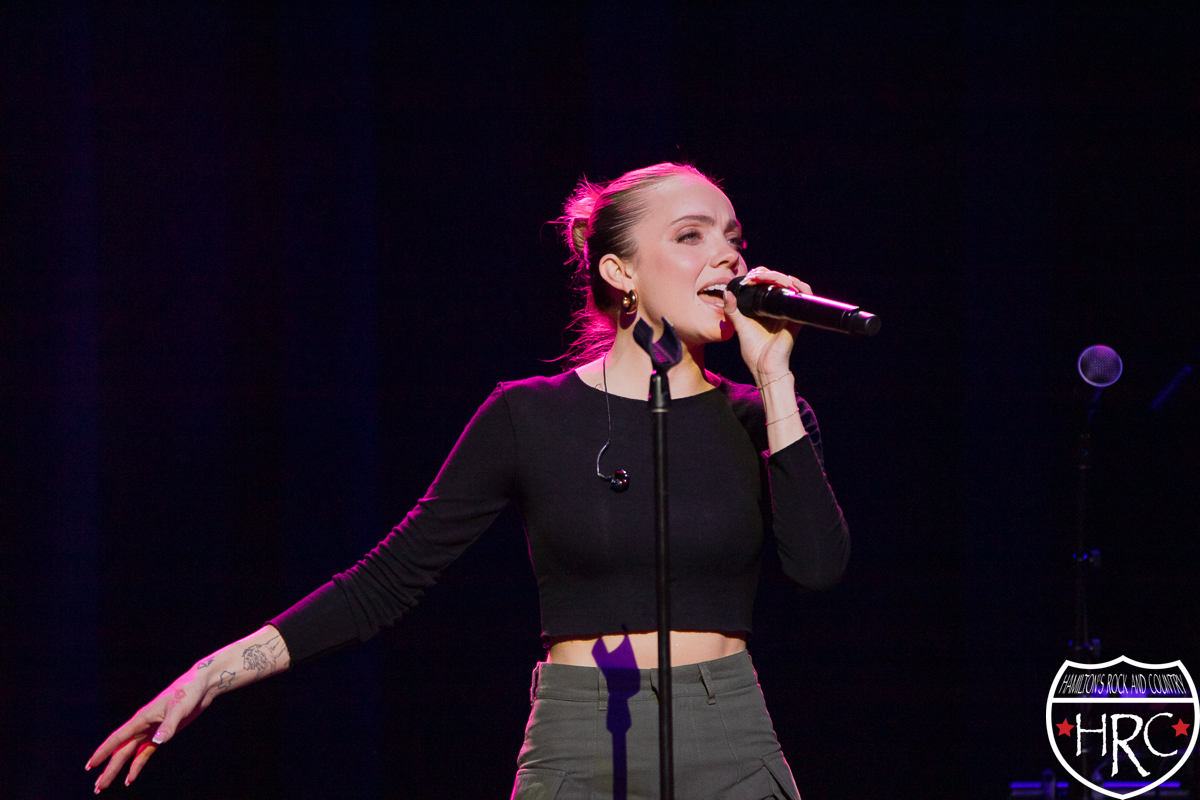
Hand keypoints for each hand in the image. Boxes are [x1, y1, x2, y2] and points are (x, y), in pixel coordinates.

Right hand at [85, 626, 287, 792]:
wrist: (201, 686)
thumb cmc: (188, 693)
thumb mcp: (179, 710)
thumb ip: (168, 727)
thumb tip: (157, 742)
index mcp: (141, 719)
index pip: (117, 739)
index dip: (102, 753)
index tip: (89, 766)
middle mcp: (142, 726)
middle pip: (120, 751)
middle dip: (108, 768)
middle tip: (97, 787)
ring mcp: (151, 730)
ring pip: (129, 753)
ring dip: (118, 769)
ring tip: (106, 784)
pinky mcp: (162, 733)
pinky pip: (144, 753)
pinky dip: (137, 765)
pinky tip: (130, 777)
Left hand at [723, 266, 812, 381]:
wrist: (764, 367)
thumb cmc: (754, 351)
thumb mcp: (740, 326)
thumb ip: (732, 310)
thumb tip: (726, 293)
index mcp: (767, 308)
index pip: (769, 284)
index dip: (762, 275)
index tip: (749, 277)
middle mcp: (779, 307)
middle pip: (781, 281)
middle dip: (768, 273)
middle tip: (755, 275)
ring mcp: (789, 311)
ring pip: (792, 285)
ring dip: (779, 276)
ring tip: (765, 277)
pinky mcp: (796, 317)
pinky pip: (804, 296)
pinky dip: (798, 286)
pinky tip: (785, 283)